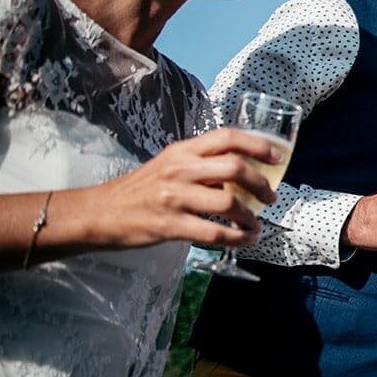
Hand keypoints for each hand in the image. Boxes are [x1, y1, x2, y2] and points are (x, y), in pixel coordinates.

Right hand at [93, 127, 280, 247]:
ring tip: (256, 225)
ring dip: (251, 217)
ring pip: (229, 201)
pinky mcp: (170, 224)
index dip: (258, 145)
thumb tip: (240, 172)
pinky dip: (237, 238)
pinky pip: (215, 232)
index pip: (227, 137)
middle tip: (269, 198)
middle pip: (235, 167)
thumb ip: (201, 165)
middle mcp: (180, 169)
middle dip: (261, 184)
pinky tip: (244, 239)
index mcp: (182, 151)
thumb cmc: (139, 190)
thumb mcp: (168, 166)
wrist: (99, 213)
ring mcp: (174, 196)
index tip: (278, 157)